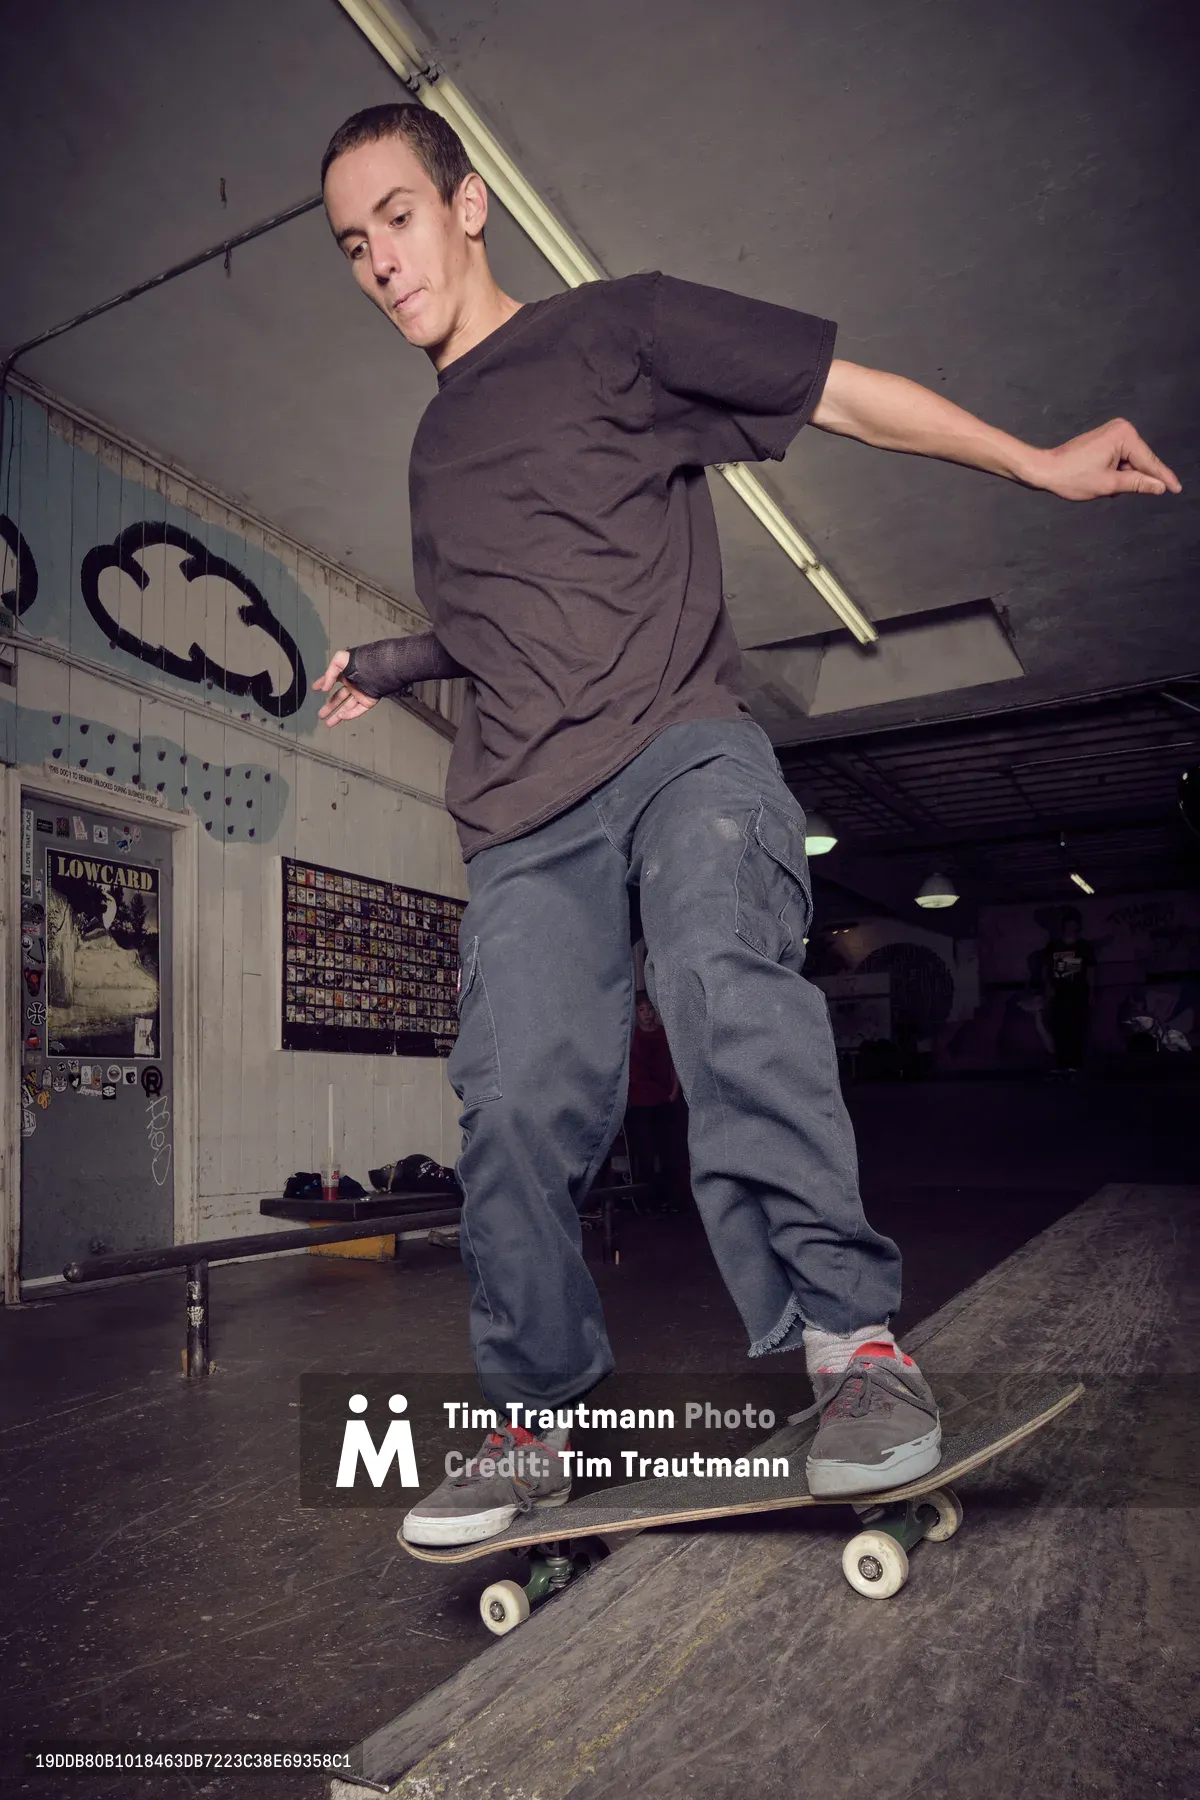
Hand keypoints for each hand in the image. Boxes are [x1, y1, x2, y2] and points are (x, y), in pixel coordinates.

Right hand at [313, 650, 378, 726]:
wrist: (377, 667)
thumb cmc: (359, 661)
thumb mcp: (339, 661)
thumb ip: (329, 674)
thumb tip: (324, 688)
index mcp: (345, 675)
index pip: (331, 680)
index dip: (322, 683)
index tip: (315, 689)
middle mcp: (352, 685)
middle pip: (338, 699)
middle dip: (328, 707)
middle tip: (320, 715)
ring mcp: (359, 694)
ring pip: (346, 708)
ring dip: (337, 716)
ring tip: (328, 723)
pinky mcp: (367, 701)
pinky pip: (357, 710)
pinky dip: (349, 715)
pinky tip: (341, 716)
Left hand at [1033, 418, 1180, 501]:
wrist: (1045, 469)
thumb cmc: (1071, 476)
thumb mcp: (1108, 485)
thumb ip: (1137, 484)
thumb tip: (1160, 486)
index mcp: (1124, 435)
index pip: (1149, 461)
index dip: (1163, 478)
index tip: (1177, 489)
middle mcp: (1121, 429)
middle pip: (1140, 462)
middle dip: (1131, 479)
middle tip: (1109, 488)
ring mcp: (1114, 433)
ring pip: (1130, 464)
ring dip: (1121, 479)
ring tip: (1098, 482)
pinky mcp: (1107, 440)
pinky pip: (1120, 461)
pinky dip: (1114, 474)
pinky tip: (1098, 478)